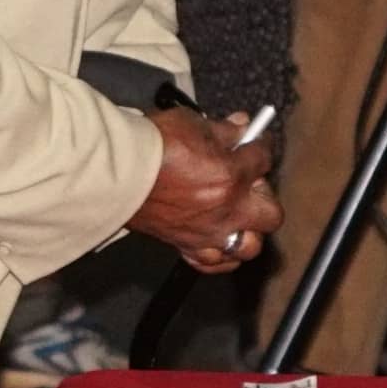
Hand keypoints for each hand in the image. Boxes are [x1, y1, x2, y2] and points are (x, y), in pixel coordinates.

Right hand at [127, 107, 276, 271]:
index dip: (261, 146)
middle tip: (249, 183)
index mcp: (232, 175)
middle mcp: (226, 210)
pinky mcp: (186, 246)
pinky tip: (219, 241)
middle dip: (264, 196)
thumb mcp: (193, 124)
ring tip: (239, 216)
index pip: (263, 159)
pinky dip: (221, 255)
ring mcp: (207, 233)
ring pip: (249, 246)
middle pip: (271, 213)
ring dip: (249, 231)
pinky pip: (214, 263)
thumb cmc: (150, 146)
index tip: (255, 142)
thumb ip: (224, 130)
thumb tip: (242, 127)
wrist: (115, 172)